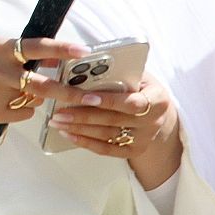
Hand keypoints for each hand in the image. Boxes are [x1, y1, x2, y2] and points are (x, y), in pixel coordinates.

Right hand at [0, 37, 92, 124]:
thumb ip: (25, 55)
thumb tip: (60, 59)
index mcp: (1, 50)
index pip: (36, 47)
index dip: (62, 49)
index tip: (84, 50)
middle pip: (42, 84)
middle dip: (71, 93)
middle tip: (94, 99)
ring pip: (34, 99)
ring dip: (41, 97)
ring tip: (41, 94)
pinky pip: (24, 112)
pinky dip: (24, 107)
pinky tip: (7, 100)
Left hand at [47, 72, 181, 171]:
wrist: (157, 111)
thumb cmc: (141, 86)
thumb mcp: (137, 74)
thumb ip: (118, 72)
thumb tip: (84, 64)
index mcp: (157, 99)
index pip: (132, 102)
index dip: (108, 101)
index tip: (85, 97)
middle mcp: (153, 122)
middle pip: (114, 120)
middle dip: (83, 116)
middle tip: (59, 111)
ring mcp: (143, 139)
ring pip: (107, 135)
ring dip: (79, 129)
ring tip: (57, 121)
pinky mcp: (133, 151)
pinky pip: (106, 149)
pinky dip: (85, 142)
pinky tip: (68, 134)